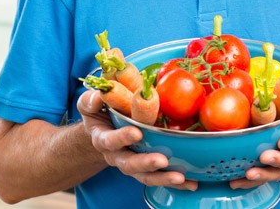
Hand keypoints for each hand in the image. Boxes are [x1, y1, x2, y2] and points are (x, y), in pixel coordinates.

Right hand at [77, 89, 196, 190]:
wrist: (102, 130)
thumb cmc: (98, 113)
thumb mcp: (89, 104)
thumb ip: (91, 100)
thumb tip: (99, 97)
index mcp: (102, 139)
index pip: (110, 140)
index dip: (122, 138)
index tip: (136, 133)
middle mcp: (116, 155)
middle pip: (129, 164)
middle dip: (145, 163)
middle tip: (161, 160)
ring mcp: (131, 163)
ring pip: (144, 176)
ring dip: (162, 178)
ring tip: (180, 177)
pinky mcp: (145, 168)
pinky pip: (159, 177)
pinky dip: (175, 183)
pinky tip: (190, 182)